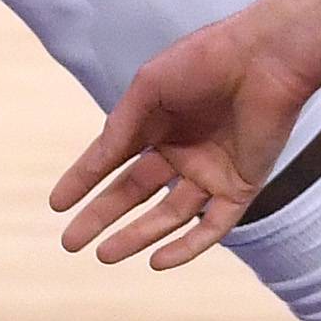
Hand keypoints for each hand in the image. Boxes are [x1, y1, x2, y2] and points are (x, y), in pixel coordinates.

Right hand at [48, 13, 317, 268]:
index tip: (56, 204)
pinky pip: (211, 227)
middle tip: (70, 243)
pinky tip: (157, 260)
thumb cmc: (203, 61)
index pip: (112, 158)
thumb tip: (99, 159)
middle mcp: (180, 151)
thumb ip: (123, 125)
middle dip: (101, 217)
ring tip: (103, 255)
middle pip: (134, 193)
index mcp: (156, 122)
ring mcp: (210, 173)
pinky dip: (186, 247)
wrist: (264, 60)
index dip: (83, 180)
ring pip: (168, 217)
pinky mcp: (239, 189)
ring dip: (136, 236)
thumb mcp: (149, 88)